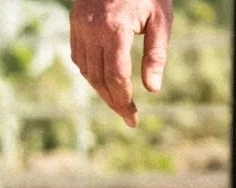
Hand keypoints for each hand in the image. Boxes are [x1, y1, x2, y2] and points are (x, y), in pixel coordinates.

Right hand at [70, 0, 172, 127]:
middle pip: (99, 77)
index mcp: (115, 29)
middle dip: (113, 101)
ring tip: (118, 103)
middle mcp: (92, 28)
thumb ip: (156, 55)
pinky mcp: (75, 21)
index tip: (133, 118)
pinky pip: (77, 55)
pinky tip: (103, 82)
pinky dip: (89, 72)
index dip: (124, 100)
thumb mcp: (161, 21)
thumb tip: (152, 89)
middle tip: (128, 117)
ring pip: (85, 69)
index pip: (116, 76)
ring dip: (100, 90)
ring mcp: (80, 24)